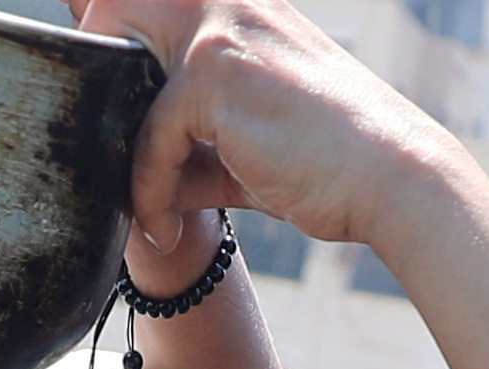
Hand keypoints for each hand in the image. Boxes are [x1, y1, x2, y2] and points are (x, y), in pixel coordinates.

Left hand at [71, 0, 463, 253]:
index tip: (109, 114)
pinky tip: (165, 227)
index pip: (150, 5)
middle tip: (104, 150)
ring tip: (144, 206)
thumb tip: (141, 176)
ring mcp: (219, 32)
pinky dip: (148, 191)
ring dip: (120, 149)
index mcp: (241, 8)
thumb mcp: (249, 143)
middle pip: (116, 8)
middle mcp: (227, 3)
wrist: (393, 178)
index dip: (114, 45)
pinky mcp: (214, 77)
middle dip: (95, 75)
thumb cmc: (332, 164)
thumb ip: (195, 143)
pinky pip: (149, 135)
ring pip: (119, 71)